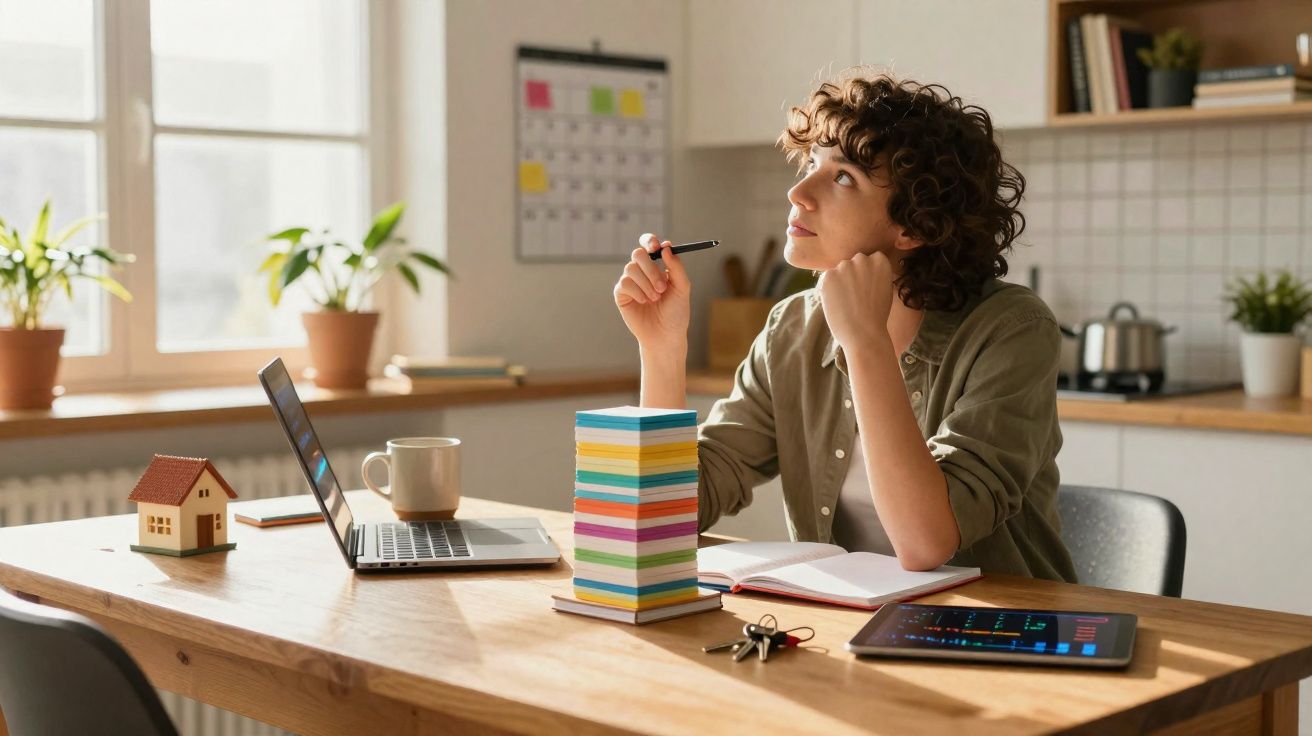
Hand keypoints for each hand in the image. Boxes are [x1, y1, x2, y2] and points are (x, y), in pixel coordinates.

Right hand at [613, 233, 691, 349]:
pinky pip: (624, 283)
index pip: (649, 245)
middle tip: (662, 287)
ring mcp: (631, 282)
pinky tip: (644, 302)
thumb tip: (666, 247)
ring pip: (631, 268)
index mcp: (658, 266)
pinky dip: (637, 292)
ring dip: (646, 284)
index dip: (649, 241)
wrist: (665, 335)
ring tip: (655, 298)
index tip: (656, 247)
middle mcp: (643, 271)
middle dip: (651, 269)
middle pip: (638, 254)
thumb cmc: (676, 313)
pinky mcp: (621, 294)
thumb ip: (676, 267)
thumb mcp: (682, 288)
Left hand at [817, 251, 895, 349]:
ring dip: (840, 282)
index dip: (867, 274)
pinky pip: (826, 280)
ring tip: (847, 302)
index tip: (867, 288)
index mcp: (880, 260)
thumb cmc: (876, 316)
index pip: (870, 259)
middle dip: (852, 275)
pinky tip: (837, 304)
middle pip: (853, 262)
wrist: (864, 333)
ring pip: (839, 271)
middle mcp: (862, 259)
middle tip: (855, 296)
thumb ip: (875, 275)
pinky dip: (828, 290)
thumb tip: (863, 271)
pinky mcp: (828, 276)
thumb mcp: (885, 289)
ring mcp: (844, 266)